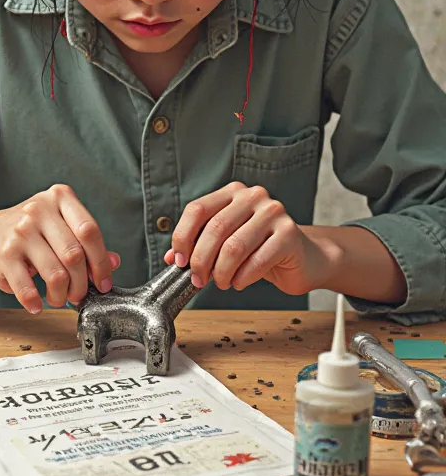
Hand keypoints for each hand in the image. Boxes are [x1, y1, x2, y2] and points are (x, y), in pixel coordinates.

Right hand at [0, 184, 119, 312]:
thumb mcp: (61, 227)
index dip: (101, 262)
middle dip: (81, 284)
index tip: (103, 282)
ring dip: (61, 296)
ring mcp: (19, 231)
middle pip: (75, 255)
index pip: (90, 231)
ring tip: (58, 298)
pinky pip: (27, 288)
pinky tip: (37, 304)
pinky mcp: (4, 254)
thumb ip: (87, 243)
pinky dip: (35, 302)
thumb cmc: (32, 231)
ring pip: (56, 274)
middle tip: (79, 294)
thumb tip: (113, 262)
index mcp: (60, 197)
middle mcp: (39, 210)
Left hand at [164, 182, 323, 294]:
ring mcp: (273, 212)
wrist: (304, 259)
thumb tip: (171, 257)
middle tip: (198, 279)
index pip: (197, 209)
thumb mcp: (226, 244)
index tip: (179, 260)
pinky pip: (256, 260)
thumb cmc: (261, 250)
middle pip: (215, 229)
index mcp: (233, 192)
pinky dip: (242, 278)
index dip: (183, 237)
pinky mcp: (289, 233)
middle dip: (201, 260)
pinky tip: (240, 283)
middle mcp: (253, 196)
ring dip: (222, 272)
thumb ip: (199, 246)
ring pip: (234, 246)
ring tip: (222, 283)